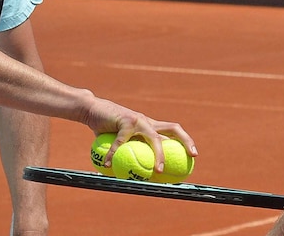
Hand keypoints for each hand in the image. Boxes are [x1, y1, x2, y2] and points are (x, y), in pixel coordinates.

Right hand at [83, 97, 197, 172]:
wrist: (90, 109)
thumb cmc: (103, 125)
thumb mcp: (117, 139)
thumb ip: (126, 151)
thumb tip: (130, 174)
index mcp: (148, 125)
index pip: (172, 131)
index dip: (185, 141)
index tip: (193, 156)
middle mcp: (147, 121)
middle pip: (173, 128)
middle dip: (186, 141)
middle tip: (192, 156)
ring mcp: (138, 120)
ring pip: (155, 138)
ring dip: (159, 155)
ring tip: (158, 171)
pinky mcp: (125, 121)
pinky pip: (121, 143)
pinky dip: (114, 155)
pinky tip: (108, 165)